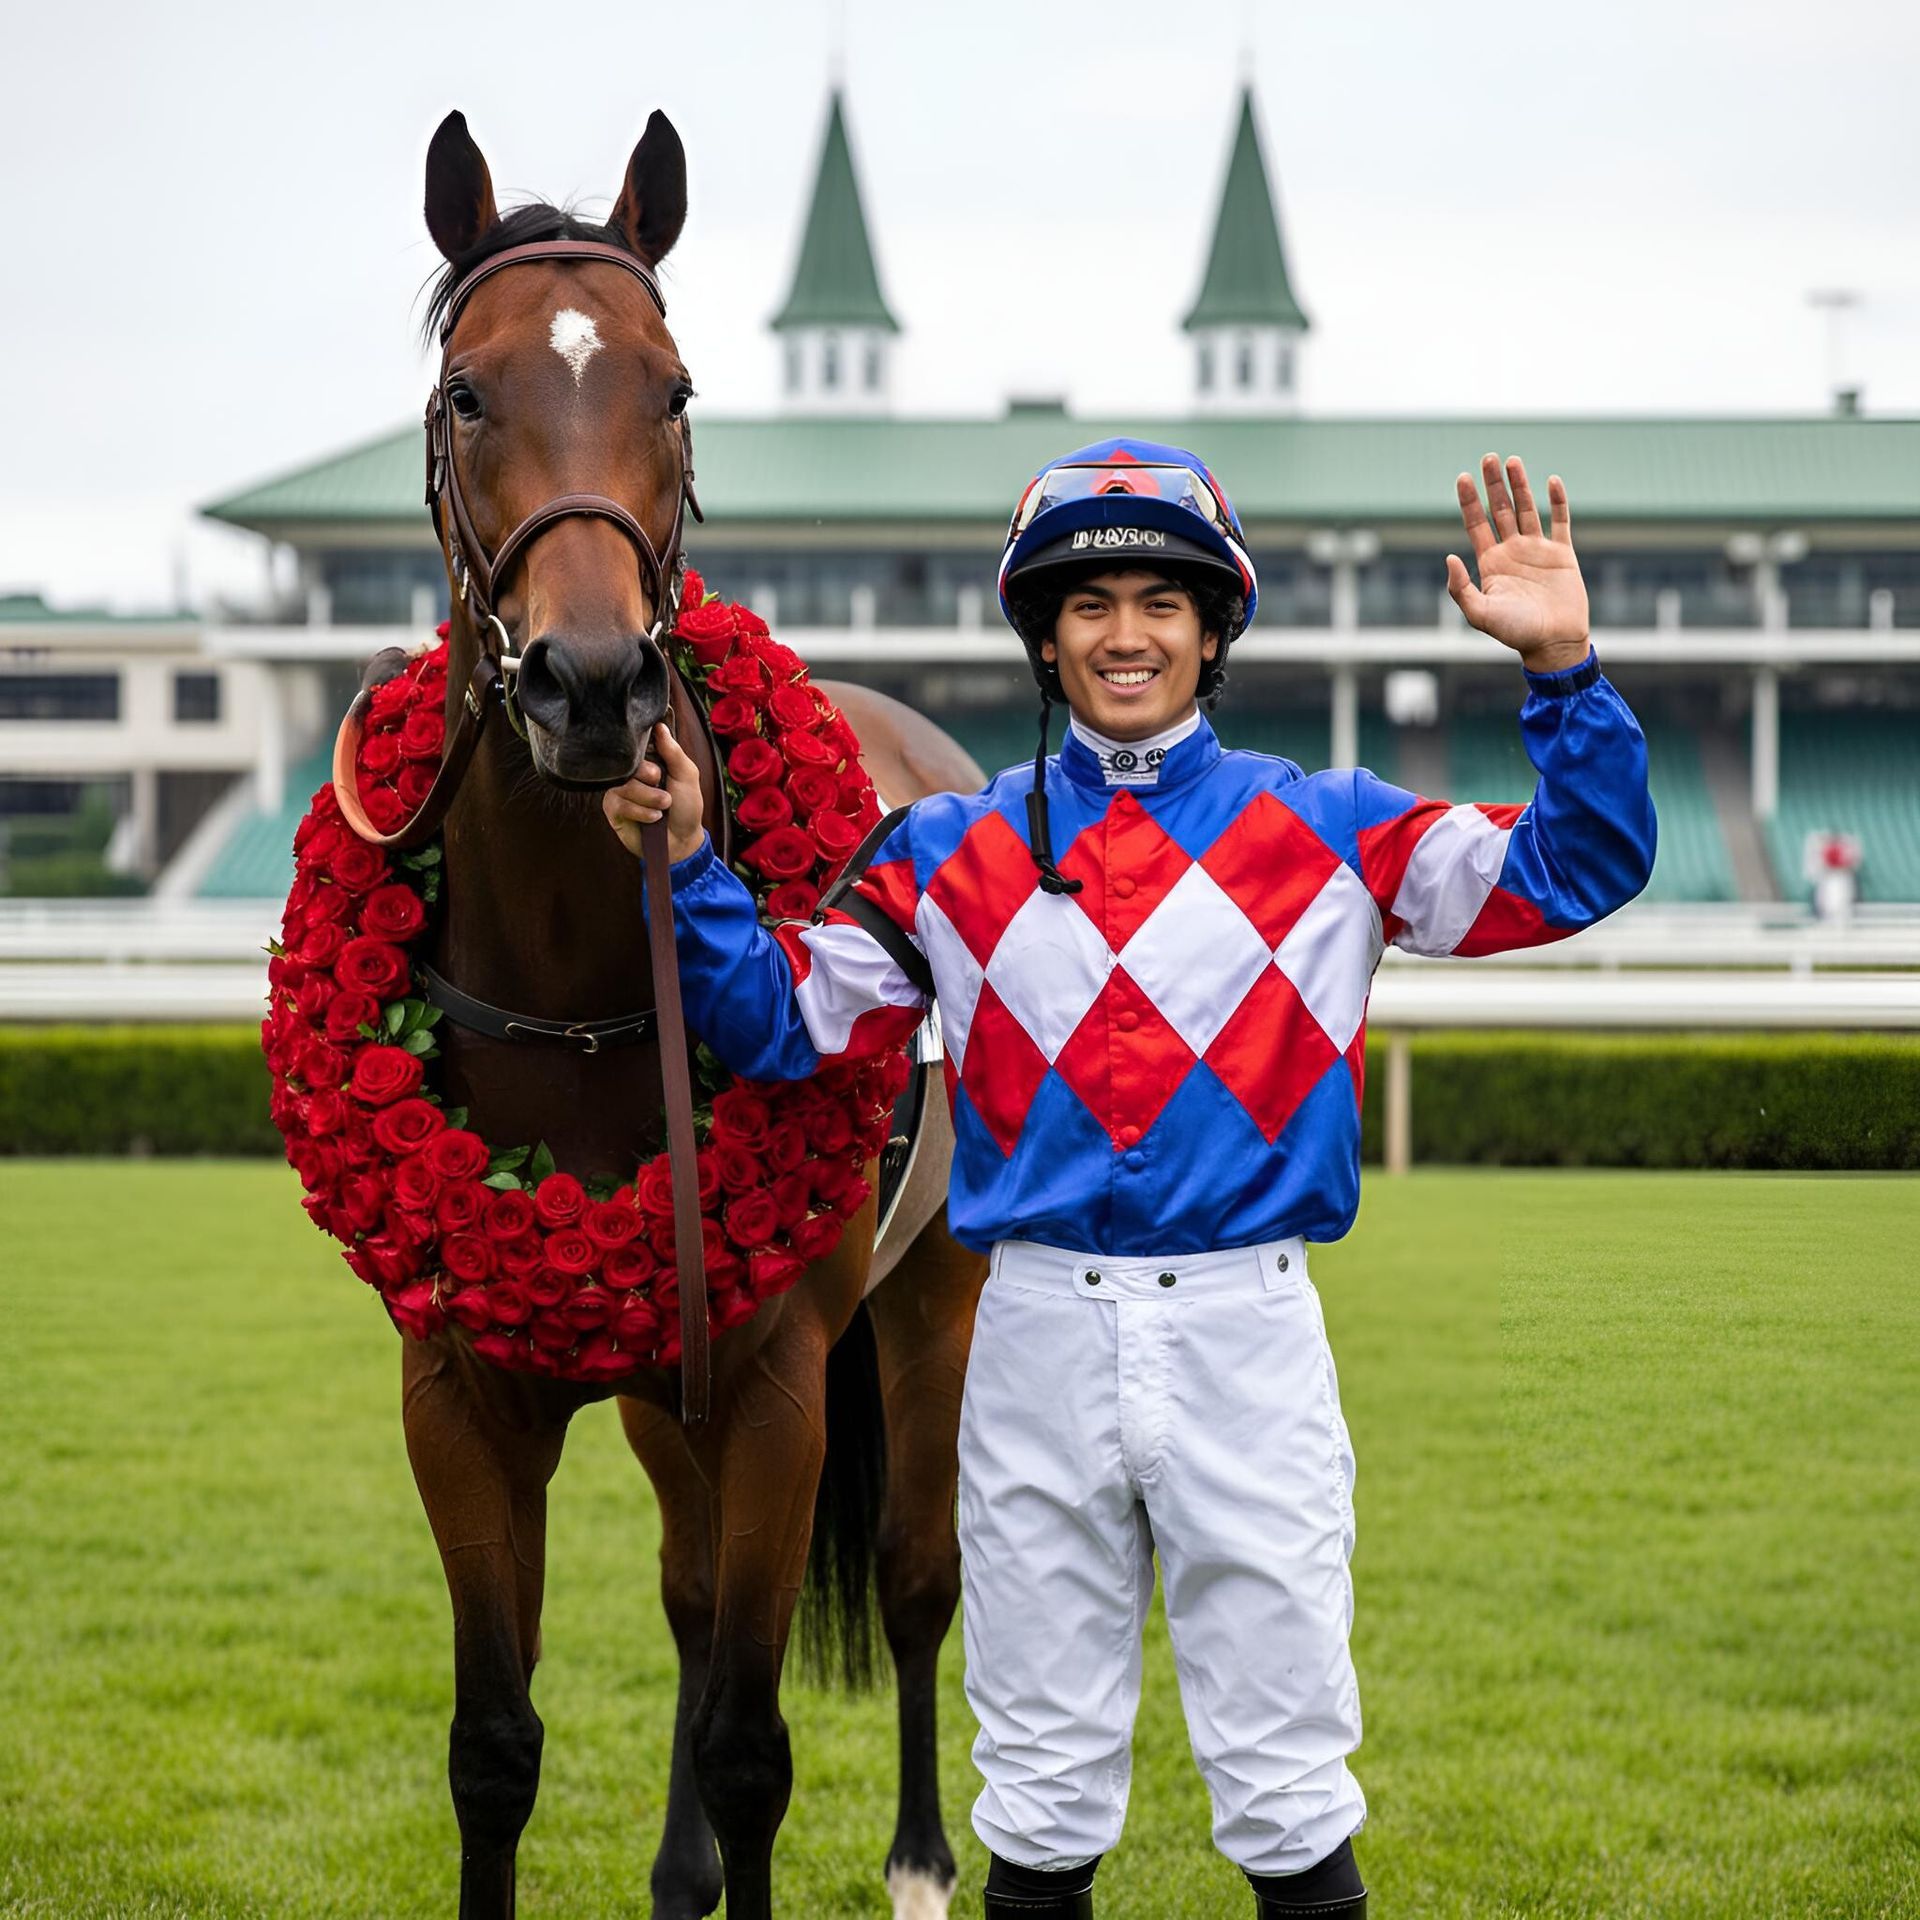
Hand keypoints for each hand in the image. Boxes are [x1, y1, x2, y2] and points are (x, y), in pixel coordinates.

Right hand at [601, 722, 704, 864]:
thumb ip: (674, 752)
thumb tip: (660, 726)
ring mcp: (619, 790)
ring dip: (650, 798)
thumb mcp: (687, 776)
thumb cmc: (686, 808)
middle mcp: (630, 773)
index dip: (645, 750)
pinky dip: (641, 812)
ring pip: (625, 785)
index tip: (658, 760)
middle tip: (661, 784)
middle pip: (628, 763)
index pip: (636, 743)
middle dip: (650, 775)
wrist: (682, 841)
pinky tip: (652, 818)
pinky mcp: (612, 810)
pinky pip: (619, 803)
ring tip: (663, 807)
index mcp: (648, 760)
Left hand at [1446, 454, 1591, 673]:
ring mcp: (1537, 550)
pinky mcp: (1562, 553)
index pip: (1476, 524)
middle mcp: (1512, 551)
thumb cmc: (1514, 633)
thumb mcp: (1479, 613)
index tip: (1462, 477)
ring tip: (1512, 461)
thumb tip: (1448, 557)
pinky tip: (1551, 481)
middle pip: (1500, 509)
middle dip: (1493, 484)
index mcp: (1490, 563)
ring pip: (1527, 509)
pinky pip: (1560, 521)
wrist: (1553, 643)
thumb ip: (1461, 588)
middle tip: (1488, 457)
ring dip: (1520, 485)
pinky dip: (1557, 501)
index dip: (1468, 501)